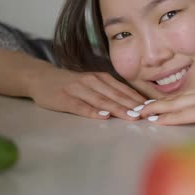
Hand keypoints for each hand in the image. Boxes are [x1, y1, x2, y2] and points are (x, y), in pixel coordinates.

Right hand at [28, 68, 146, 119]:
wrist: (41, 77)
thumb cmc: (71, 84)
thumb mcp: (93, 83)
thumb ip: (109, 92)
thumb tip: (134, 104)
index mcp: (101, 78)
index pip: (123, 90)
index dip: (138, 100)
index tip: (152, 108)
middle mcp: (92, 82)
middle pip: (115, 96)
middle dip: (132, 106)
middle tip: (147, 115)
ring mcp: (78, 90)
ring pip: (101, 100)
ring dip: (117, 108)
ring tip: (131, 116)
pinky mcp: (65, 99)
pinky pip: (80, 106)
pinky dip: (92, 111)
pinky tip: (103, 116)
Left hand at [140, 75, 194, 132]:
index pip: (188, 92)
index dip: (171, 100)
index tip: (157, 104)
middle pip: (177, 97)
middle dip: (156, 104)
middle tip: (139, 109)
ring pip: (175, 104)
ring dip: (155, 111)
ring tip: (139, 115)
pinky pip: (182, 114)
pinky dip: (167, 118)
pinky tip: (155, 122)